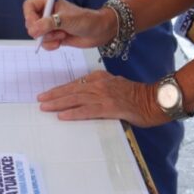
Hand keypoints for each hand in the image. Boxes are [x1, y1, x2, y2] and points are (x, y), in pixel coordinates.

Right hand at [22, 0, 115, 50]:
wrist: (100, 32)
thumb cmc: (87, 20)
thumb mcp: (67, 20)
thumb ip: (49, 24)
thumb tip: (33, 30)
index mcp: (50, 3)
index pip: (29, 6)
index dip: (28, 15)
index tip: (34, 24)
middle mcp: (48, 14)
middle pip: (31, 22)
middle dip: (39, 30)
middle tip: (49, 32)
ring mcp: (51, 27)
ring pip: (37, 35)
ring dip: (48, 38)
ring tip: (61, 36)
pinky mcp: (55, 37)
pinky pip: (44, 43)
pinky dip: (50, 45)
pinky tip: (60, 43)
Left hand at [37, 71, 167, 127]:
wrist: (153, 99)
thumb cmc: (137, 95)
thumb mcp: (116, 85)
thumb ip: (100, 88)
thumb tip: (86, 97)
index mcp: (100, 77)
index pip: (74, 83)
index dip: (59, 89)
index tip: (47, 94)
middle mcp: (99, 84)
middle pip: (71, 90)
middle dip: (54, 95)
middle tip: (40, 100)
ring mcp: (103, 95)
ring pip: (75, 98)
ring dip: (58, 103)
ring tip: (45, 107)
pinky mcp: (109, 107)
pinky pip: (87, 110)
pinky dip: (73, 113)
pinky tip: (62, 116)